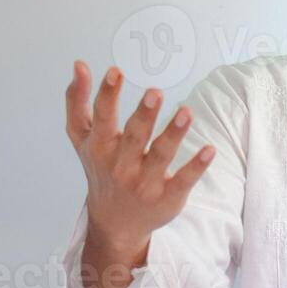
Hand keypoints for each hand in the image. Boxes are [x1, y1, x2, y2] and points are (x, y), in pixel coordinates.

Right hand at [65, 60, 215, 254]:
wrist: (114, 222)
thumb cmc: (101, 169)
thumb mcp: (81, 138)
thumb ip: (77, 101)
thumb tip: (78, 65)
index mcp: (100, 147)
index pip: (102, 118)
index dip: (107, 95)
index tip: (115, 72)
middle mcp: (121, 165)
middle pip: (134, 137)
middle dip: (144, 115)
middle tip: (155, 92)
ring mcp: (145, 182)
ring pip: (161, 155)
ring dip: (173, 133)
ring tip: (185, 112)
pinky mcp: (167, 196)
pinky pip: (183, 180)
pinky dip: (196, 166)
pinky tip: (210, 149)